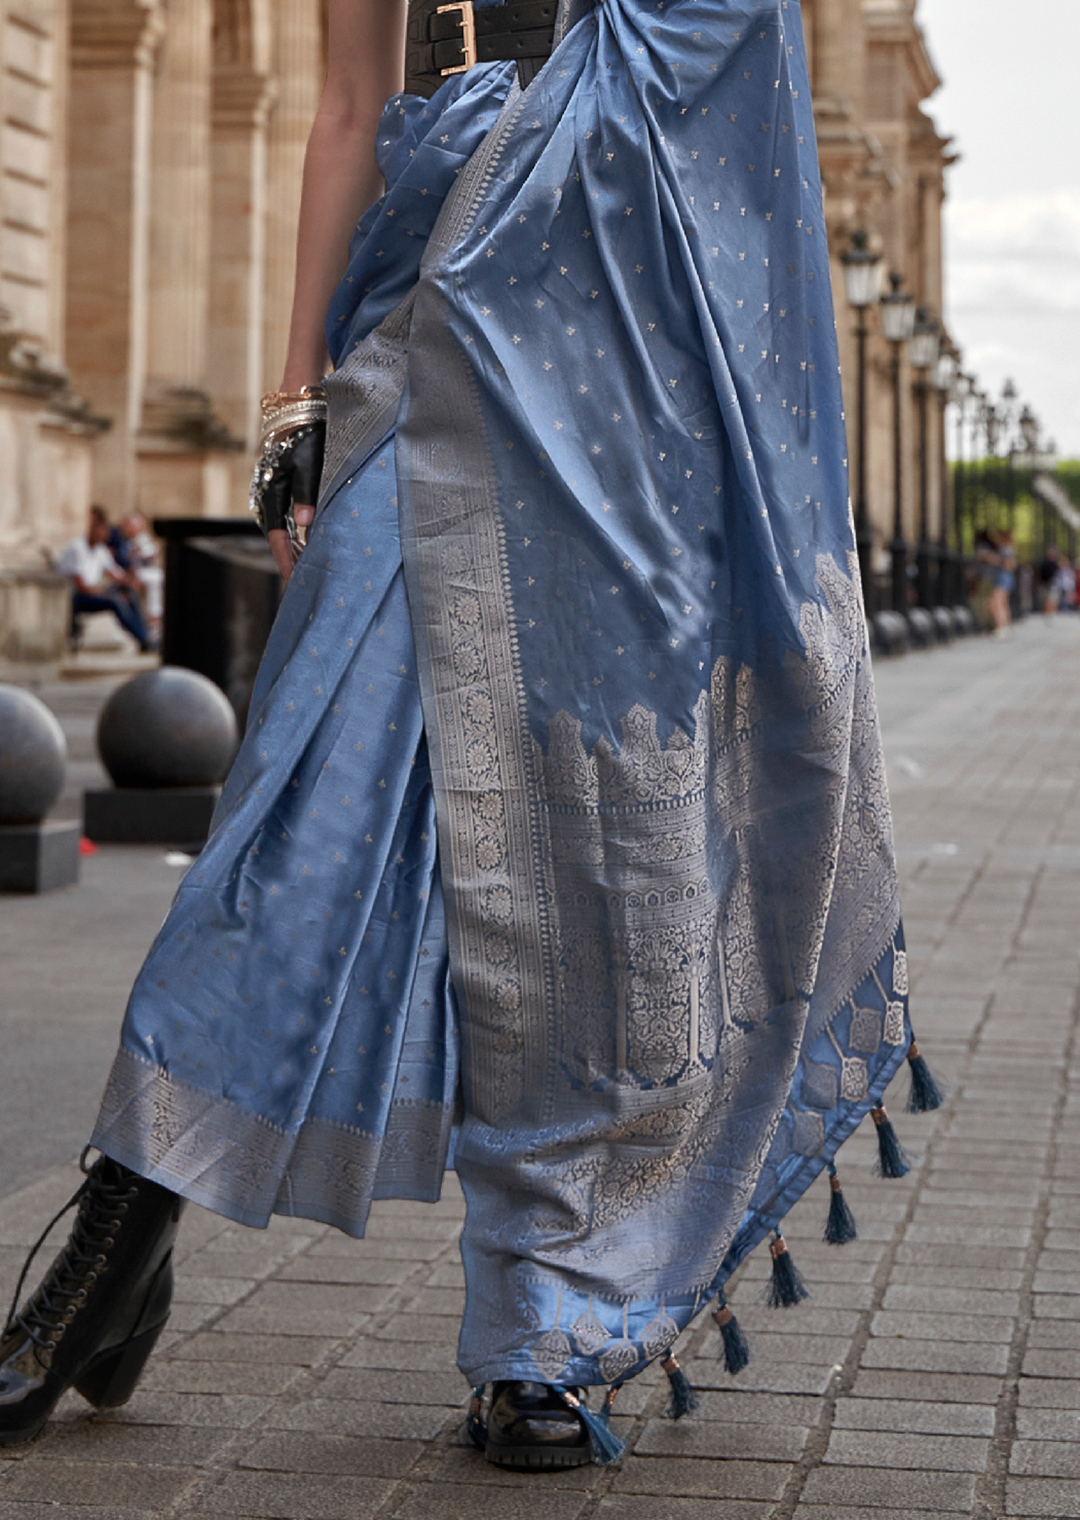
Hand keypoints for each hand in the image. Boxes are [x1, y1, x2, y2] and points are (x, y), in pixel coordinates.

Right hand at [252, 422, 325, 580]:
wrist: (299, 404)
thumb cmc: (308, 433)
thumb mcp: (311, 463)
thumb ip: (307, 494)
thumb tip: (303, 525)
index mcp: (272, 490)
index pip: (276, 534)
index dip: (285, 557)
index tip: (292, 578)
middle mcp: (268, 490)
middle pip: (276, 532)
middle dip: (289, 555)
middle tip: (303, 576)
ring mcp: (272, 485)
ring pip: (280, 523)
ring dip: (292, 543)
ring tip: (306, 560)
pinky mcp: (280, 480)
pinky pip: (283, 512)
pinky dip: (294, 528)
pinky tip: (305, 535)